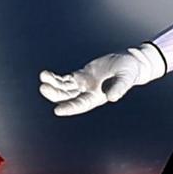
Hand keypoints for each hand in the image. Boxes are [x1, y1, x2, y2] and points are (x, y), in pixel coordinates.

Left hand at [38, 43, 165, 118]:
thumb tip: (112, 98)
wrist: (129, 63)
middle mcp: (87, 93)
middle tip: (44, 88)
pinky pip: (65, 79)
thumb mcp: (125, 78)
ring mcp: (83, 84)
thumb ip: (119, 88)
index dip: (69, 108)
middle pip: (67, 97)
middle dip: (55, 93)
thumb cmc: (129, 72)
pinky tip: (46, 75)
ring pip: (64, 88)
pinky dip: (55, 78)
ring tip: (43, 77)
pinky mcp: (80, 75)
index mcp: (96, 97)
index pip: (80, 105)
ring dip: (53, 84)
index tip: (57, 110)